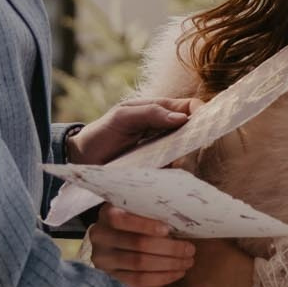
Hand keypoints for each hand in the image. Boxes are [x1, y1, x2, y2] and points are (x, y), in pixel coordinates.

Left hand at [68, 97, 193, 165]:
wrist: (83, 161)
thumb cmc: (102, 133)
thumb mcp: (122, 117)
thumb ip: (149, 113)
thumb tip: (181, 118)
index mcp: (159, 110)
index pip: (190, 107)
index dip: (202, 114)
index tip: (203, 127)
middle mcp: (166, 130)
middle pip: (194, 131)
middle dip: (196, 140)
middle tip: (186, 151)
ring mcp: (164, 151)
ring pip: (187, 153)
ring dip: (186, 160)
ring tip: (173, 166)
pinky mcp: (159, 171)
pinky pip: (175, 172)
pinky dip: (177, 175)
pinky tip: (170, 179)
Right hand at [85, 205, 195, 286]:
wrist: (120, 241)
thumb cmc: (140, 220)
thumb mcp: (140, 210)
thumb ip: (153, 209)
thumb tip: (182, 205)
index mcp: (107, 213)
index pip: (121, 219)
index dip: (145, 225)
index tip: (168, 229)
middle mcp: (100, 236)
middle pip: (136, 243)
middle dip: (168, 248)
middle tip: (190, 249)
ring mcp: (104, 258)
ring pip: (139, 263)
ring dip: (169, 264)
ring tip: (187, 261)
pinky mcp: (113, 276)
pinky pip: (138, 280)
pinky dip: (162, 277)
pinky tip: (177, 273)